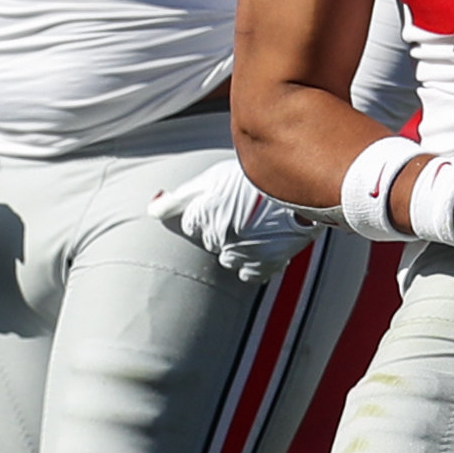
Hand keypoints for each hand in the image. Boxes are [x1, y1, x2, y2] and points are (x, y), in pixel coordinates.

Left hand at [149, 157, 320, 282]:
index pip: (190, 223)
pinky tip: (263, 245)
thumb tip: (152, 210)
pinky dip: (254, 263)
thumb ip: (180, 198)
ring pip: (229, 258)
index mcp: (203, 216)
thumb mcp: (212, 179)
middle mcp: (219, 239)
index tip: (222, 198)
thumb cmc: (253, 178)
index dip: (206, 208)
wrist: (301, 184)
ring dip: (236, 246)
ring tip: (254, 226)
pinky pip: (251, 274)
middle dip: (220, 227)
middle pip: (210, 241)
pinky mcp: (266, 264)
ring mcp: (243, 254)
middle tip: (241, 208)